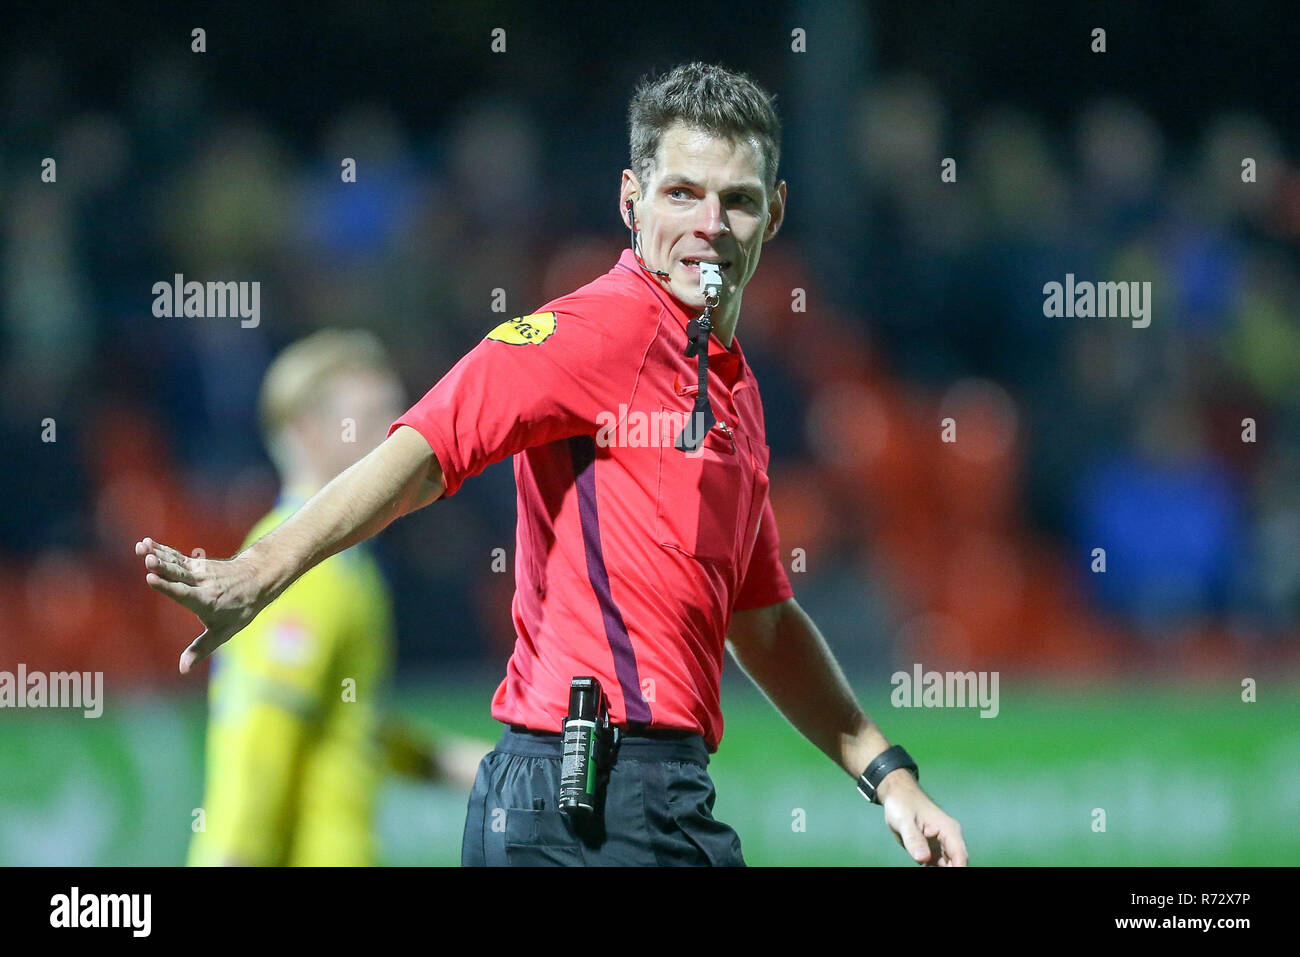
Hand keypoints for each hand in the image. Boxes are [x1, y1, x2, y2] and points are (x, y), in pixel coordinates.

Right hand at [135, 537, 267, 673]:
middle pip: (178, 574)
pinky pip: (176, 557)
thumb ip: (200, 650)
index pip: (183, 593)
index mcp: (205, 600)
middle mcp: (201, 583)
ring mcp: (198, 571)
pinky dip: (162, 550)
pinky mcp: (195, 563)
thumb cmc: (239, 610)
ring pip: (175, 562)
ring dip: (157, 554)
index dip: (166, 586)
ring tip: (141, 547)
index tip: (150, 578)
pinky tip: (145, 544)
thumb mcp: (223, 633)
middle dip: (162, 567)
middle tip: (148, 559)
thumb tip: (182, 670)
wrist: (257, 580)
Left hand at [878, 770, 967, 865]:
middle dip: (949, 871)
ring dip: (940, 870)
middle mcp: (949, 839)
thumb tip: (923, 859)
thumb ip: (914, 839)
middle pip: (956, 863)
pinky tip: (924, 868)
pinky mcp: (932, 850)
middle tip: (929, 867)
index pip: (959, 856)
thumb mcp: (904, 820)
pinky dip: (933, 869)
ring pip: (947, 866)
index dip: (957, 869)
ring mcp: (941, 845)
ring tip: (926, 866)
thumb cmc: (902, 803)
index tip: (949, 876)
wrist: (896, 795)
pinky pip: (937, 865)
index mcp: (948, 830)